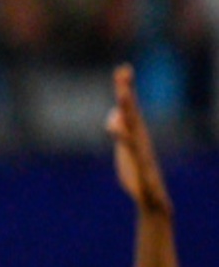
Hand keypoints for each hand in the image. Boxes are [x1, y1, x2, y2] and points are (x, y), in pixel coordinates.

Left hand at [107, 64, 171, 215]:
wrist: (152, 198)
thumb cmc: (138, 172)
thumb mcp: (124, 148)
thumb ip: (120, 129)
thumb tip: (114, 114)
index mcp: (136, 133)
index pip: (129, 107)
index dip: (125, 88)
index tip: (122, 69)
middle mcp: (141, 138)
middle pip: (131, 112)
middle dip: (126, 92)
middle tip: (122, 72)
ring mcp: (142, 152)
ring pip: (133, 128)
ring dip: (129, 111)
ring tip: (123, 94)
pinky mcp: (141, 168)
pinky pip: (134, 152)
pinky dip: (126, 140)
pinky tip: (117, 128)